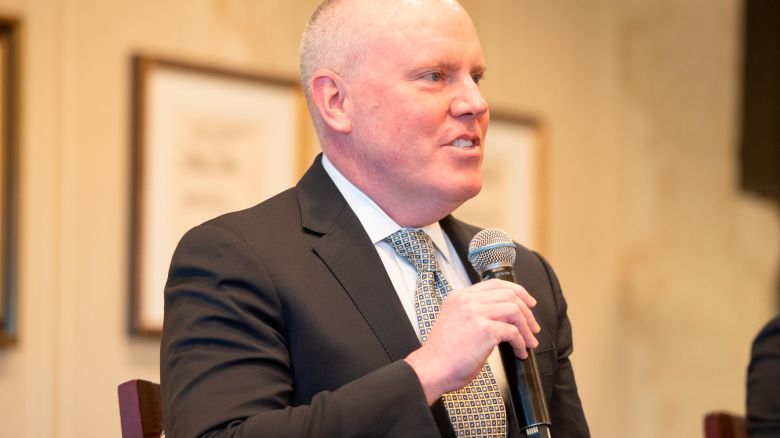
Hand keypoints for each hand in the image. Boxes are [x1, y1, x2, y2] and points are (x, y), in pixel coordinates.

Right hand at [404, 279, 540, 404]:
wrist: (432, 369)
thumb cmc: (443, 353)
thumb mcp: (454, 321)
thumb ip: (473, 312)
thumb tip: (502, 317)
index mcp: (459, 296)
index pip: (494, 284)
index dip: (517, 291)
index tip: (528, 303)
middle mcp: (467, 301)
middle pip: (509, 294)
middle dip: (527, 311)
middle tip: (533, 327)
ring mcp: (476, 313)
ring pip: (514, 310)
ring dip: (527, 328)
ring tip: (529, 342)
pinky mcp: (484, 330)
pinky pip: (513, 332)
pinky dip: (520, 343)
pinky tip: (519, 352)